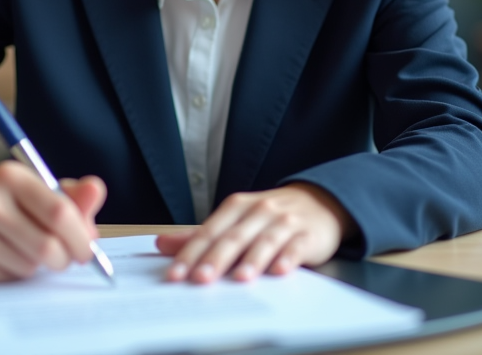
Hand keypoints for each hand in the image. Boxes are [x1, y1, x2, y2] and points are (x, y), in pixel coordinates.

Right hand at [0, 162, 106, 282]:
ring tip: (25, 250)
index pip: (59, 212)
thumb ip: (69, 195)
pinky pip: (6, 279)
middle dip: (64, 258)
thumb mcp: (31, 189)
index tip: (87, 249)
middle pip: (47, 246)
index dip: (80, 237)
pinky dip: (14, 274)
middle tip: (64, 258)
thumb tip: (97, 190)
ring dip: (37, 266)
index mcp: (10, 176)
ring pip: (29, 266)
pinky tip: (2, 258)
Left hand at [155, 183, 352, 283]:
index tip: (174, 274)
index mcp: (236, 207)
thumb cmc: (270, 216)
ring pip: (265, 240)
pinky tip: (280, 271)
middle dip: (216, 259)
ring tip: (240, 278)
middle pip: (234, 237)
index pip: (209, 232)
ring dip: (253, 259)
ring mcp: (285, 221)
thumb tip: (162, 244)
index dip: (190, 253)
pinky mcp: (308, 234)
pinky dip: (288, 258)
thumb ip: (200, 234)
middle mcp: (259, 210)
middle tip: (201, 279)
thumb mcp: (235, 219)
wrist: (319, 201)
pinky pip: (297, 246)